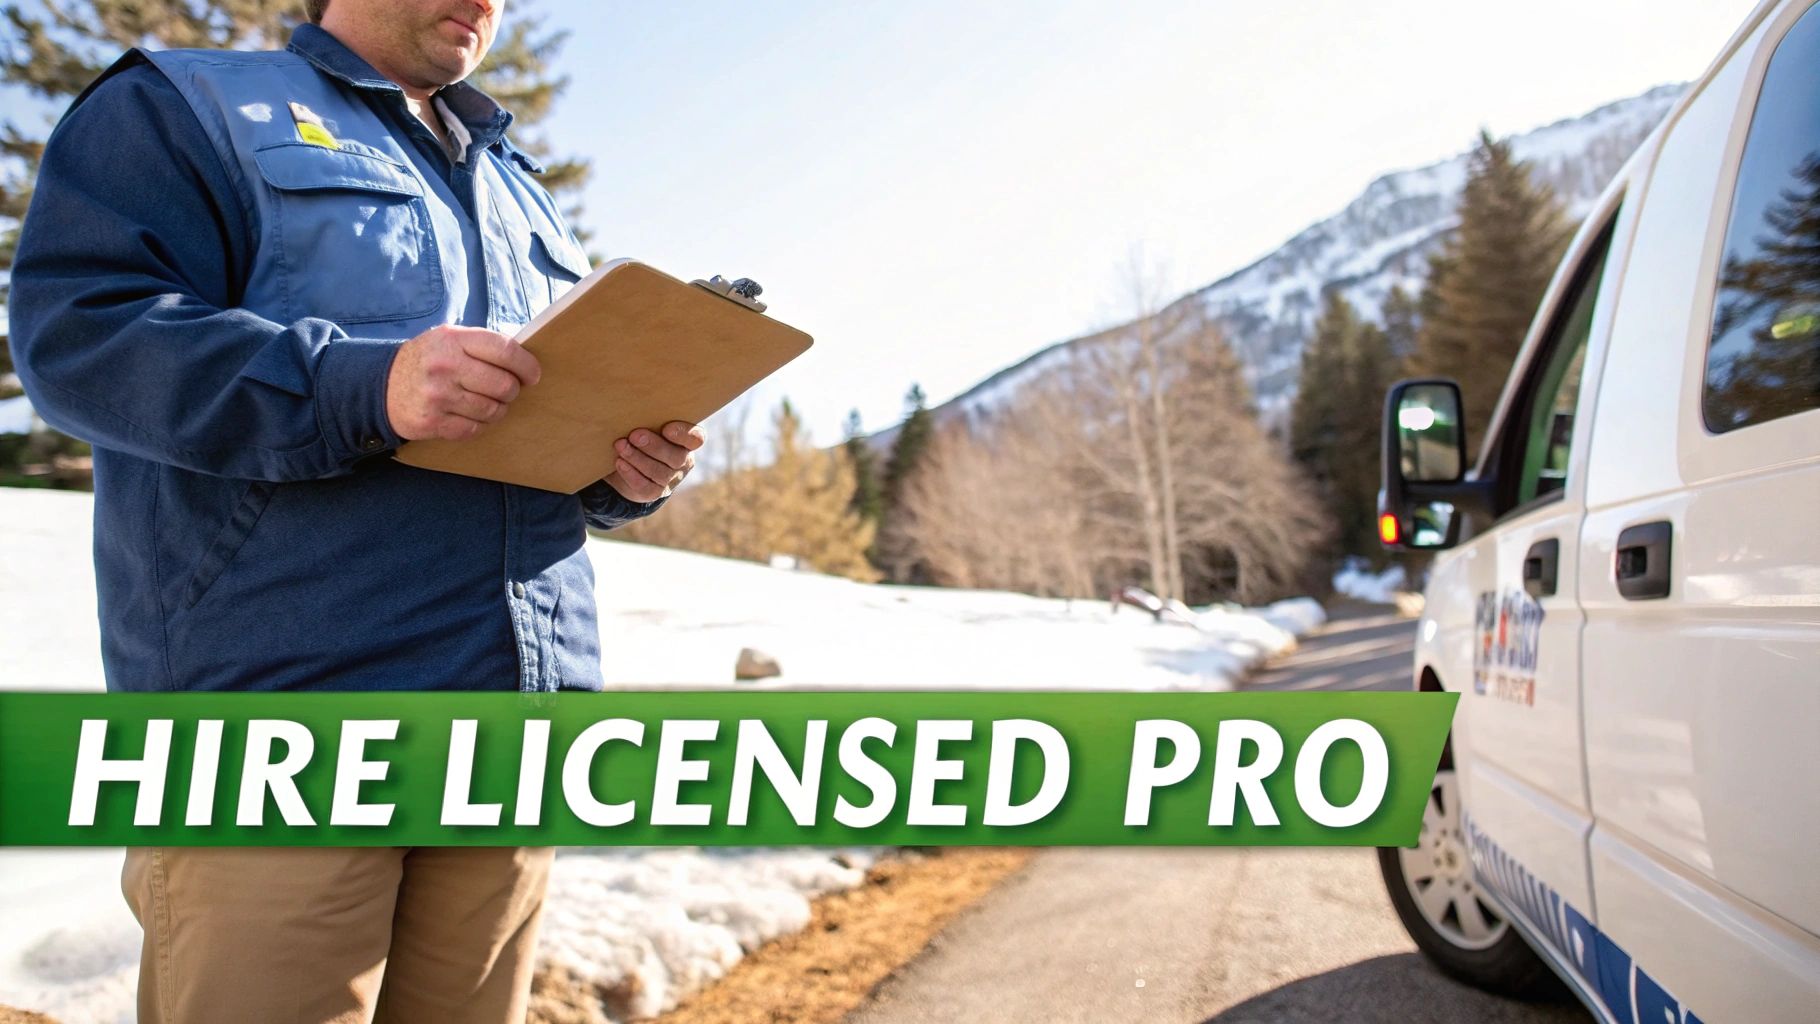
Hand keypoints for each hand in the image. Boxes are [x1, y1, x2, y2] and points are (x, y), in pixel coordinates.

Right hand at [385, 325, 541, 440]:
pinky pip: (475, 429)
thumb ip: (482, 345)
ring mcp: (438, 396)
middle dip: (512, 390)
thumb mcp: (449, 339)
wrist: (382, 386)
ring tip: (487, 402)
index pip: (504, 351)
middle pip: (504, 385)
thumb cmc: (428, 361)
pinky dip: (479, 424)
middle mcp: (445, 366)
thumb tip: (525, 360)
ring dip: (497, 409)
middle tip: (507, 390)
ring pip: (493, 410)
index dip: (526, 365)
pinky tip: (471, 414)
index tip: (533, 375)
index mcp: (453, 339)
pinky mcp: (432, 422)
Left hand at [606, 421, 702, 501]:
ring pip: (659, 472)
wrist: (629, 465)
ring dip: (637, 458)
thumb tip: (633, 407)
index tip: (666, 428)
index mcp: (687, 442)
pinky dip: (631, 474)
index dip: (683, 434)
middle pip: (675, 457)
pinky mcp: (655, 492)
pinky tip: (620, 462)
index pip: (696, 438)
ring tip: (621, 446)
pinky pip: (645, 486)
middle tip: (634, 435)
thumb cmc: (642, 437)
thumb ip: (650, 420)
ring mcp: (671, 480)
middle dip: (654, 446)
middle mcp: (684, 462)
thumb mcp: (649, 426)